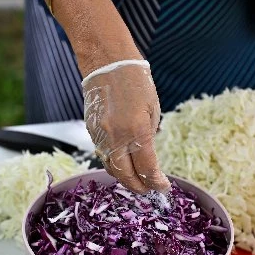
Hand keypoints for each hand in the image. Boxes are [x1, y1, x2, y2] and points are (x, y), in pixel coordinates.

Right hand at [82, 60, 170, 193]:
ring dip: (125, 179)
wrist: (107, 63)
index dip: (156, 182)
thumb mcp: (152, 110)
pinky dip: (114, 165)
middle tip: (149, 191)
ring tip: (137, 182)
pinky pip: (103, 155)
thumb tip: (147, 158)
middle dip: (139, 187)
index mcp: (137, 131)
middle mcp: (116, 137)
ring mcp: (100, 136)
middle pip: (126, 175)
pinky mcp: (91, 132)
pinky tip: (123, 166)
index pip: (147, 168)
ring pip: (111, 168)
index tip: (163, 187)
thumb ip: (148, 137)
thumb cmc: (136, 82)